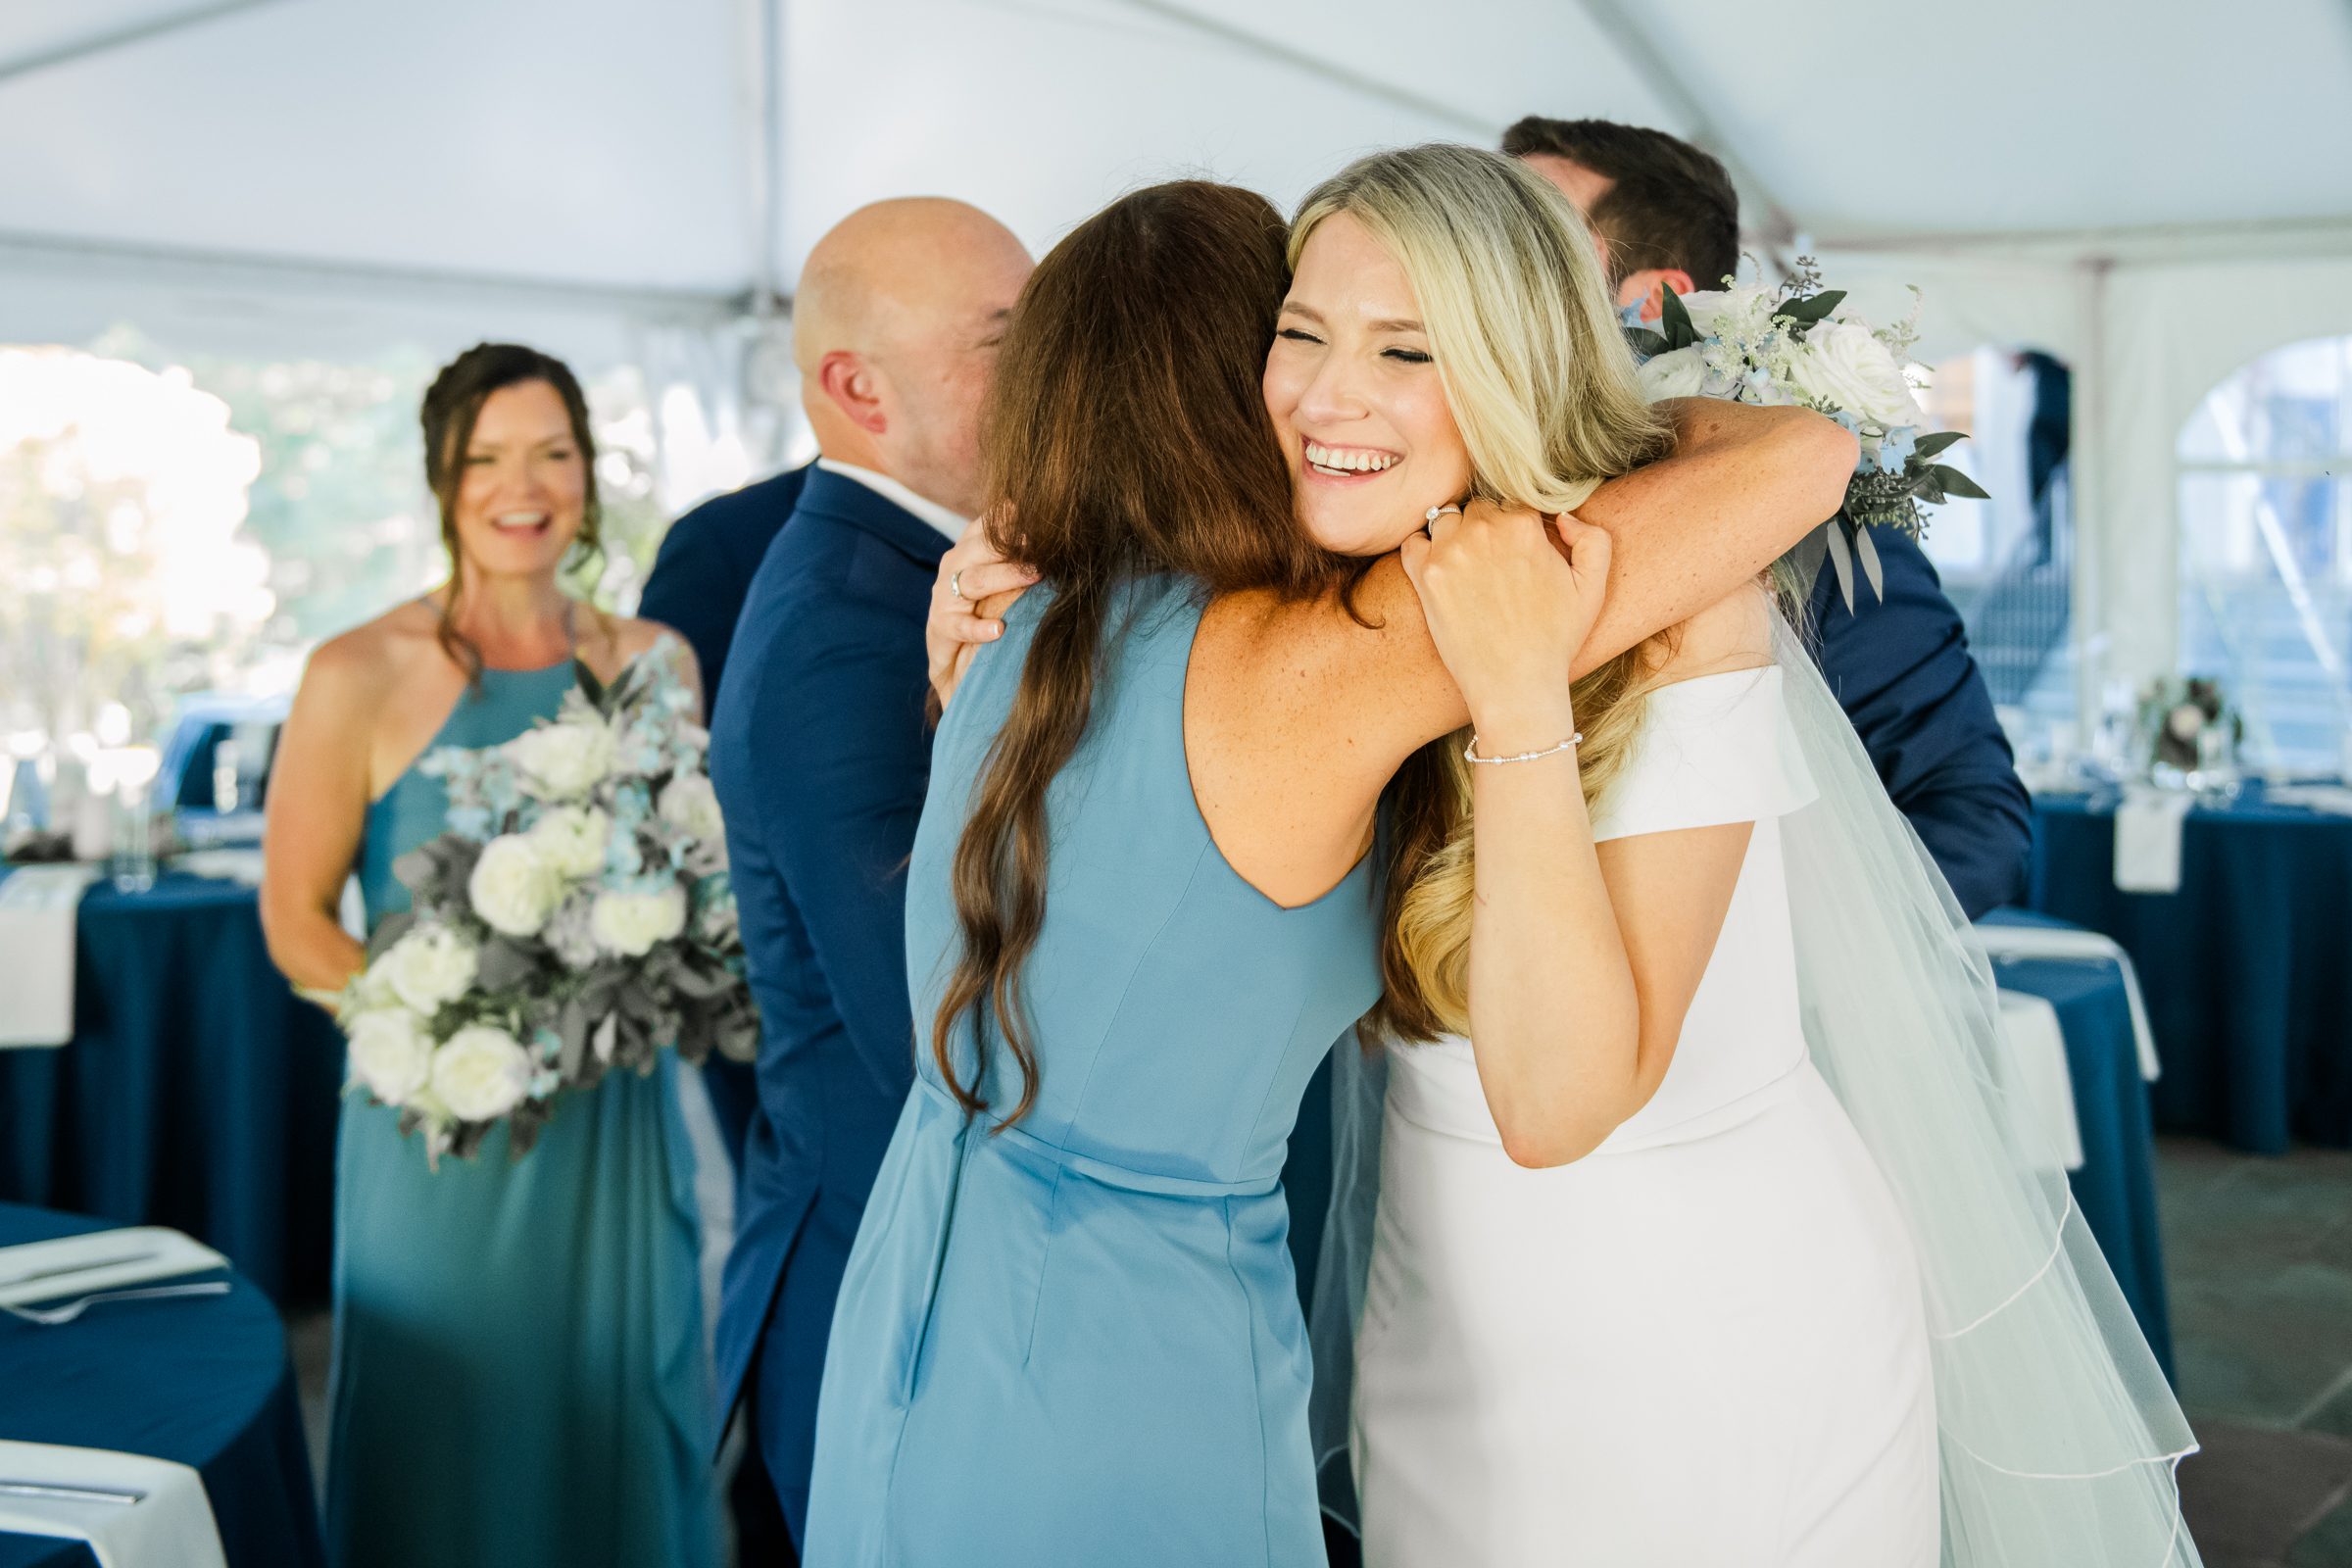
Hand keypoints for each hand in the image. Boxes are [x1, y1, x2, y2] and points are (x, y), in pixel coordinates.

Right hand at [927, 513, 1036, 708]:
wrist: (956, 661)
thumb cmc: (987, 612)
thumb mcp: (1005, 581)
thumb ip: (1022, 556)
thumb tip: (1058, 534)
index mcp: (970, 548)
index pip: (988, 524)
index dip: (1012, 519)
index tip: (1041, 518)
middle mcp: (955, 564)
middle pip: (982, 545)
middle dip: (1013, 543)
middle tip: (1044, 543)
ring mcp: (945, 595)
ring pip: (975, 579)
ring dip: (1006, 576)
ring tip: (1035, 575)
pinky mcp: (941, 626)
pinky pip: (960, 625)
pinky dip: (980, 628)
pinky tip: (999, 630)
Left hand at [1398, 500, 1610, 751]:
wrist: (1514, 684)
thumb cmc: (1555, 639)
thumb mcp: (1593, 588)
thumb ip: (1593, 539)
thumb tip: (1563, 517)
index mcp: (1524, 526)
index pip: (1514, 503)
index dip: (1517, 526)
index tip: (1518, 552)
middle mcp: (1484, 531)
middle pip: (1479, 508)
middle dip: (1486, 528)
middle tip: (1493, 565)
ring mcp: (1450, 551)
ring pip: (1447, 520)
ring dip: (1454, 535)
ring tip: (1467, 567)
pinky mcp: (1425, 575)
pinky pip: (1413, 541)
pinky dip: (1421, 549)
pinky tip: (1438, 570)